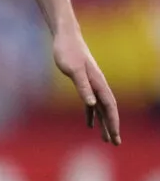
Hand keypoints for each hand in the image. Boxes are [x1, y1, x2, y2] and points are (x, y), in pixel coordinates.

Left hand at [53, 25, 120, 144]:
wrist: (66, 37)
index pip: (109, 107)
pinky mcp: (82, 82)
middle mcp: (98, 85)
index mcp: (98, 83)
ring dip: (103, 123)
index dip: (113, 122)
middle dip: (112, 127)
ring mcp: (91, 84)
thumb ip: (82, 86)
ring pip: (100, 108)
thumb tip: (92, 104)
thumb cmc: (68, 51)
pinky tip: (89, 125)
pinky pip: (90, 103)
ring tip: (106, 139)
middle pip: (108, 110)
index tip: (116, 136)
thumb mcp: (73, 69)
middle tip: (116, 143)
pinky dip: (91, 114)